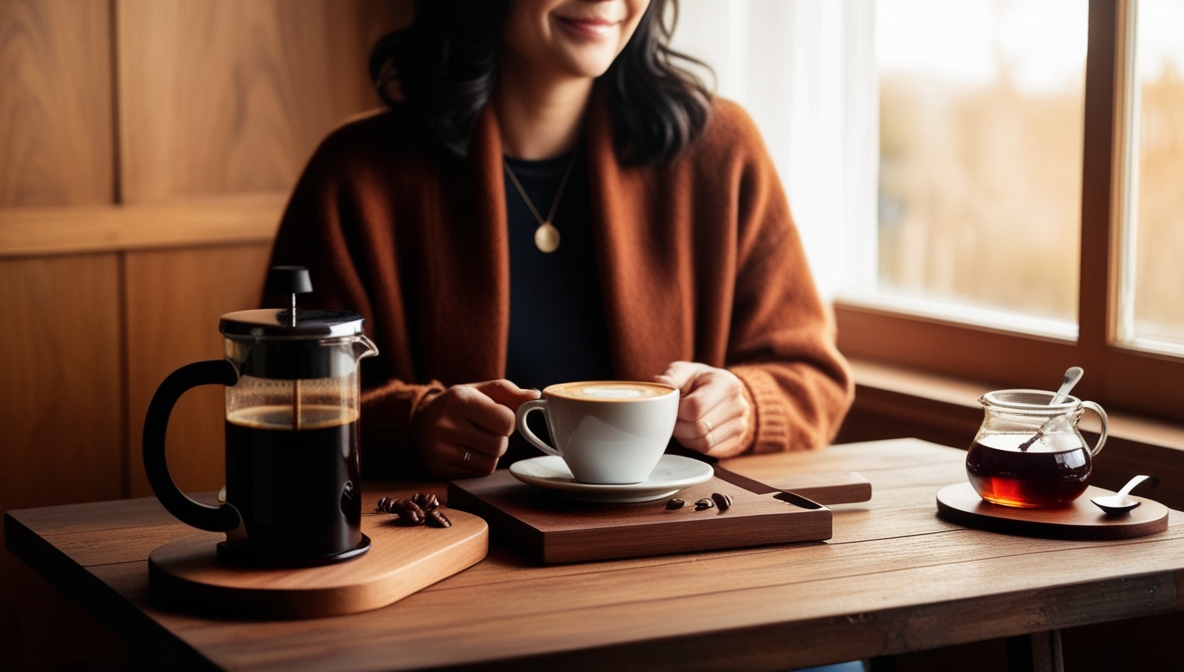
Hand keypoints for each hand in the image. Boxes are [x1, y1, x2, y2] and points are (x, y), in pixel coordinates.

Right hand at [411, 380, 539, 478]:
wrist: (420, 422)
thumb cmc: (459, 404)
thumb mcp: (480, 391)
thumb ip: (509, 392)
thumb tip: (536, 396)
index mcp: (459, 400)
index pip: (506, 421)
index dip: (508, 421)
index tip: (498, 416)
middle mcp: (446, 425)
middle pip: (499, 446)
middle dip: (501, 439)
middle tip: (488, 431)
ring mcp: (440, 450)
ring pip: (490, 463)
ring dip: (492, 453)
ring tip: (478, 441)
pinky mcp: (440, 469)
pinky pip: (478, 473)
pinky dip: (480, 464)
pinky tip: (468, 451)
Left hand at [655, 361, 751, 458]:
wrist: (720, 389)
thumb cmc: (697, 381)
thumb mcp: (683, 371)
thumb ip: (670, 379)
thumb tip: (660, 388)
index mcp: (726, 383)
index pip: (694, 407)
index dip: (675, 412)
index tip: (670, 408)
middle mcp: (738, 404)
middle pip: (699, 428)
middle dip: (678, 426)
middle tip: (672, 419)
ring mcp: (740, 424)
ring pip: (703, 443)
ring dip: (685, 437)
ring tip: (682, 424)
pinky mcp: (737, 440)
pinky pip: (709, 451)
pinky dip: (694, 445)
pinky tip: (692, 432)